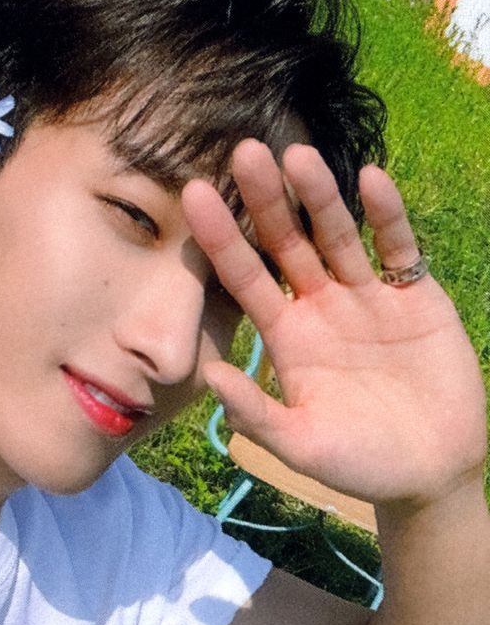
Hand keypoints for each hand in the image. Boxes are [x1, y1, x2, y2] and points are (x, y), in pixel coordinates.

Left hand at [182, 140, 486, 507]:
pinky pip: (397, 248)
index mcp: (287, 337)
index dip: (221, 239)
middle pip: (288, 243)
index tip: (195, 195)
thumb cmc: (359, 463)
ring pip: (338, 235)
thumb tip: (209, 376)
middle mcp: (320, 307)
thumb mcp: (301, 444)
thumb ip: (256, 414)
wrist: (430, 471)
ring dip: (319, 197)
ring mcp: (367, 297)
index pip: (245, 278)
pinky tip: (370, 181)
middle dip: (266, 201)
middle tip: (244, 152)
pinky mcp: (414, 295)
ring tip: (297, 155)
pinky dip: (387, 216)